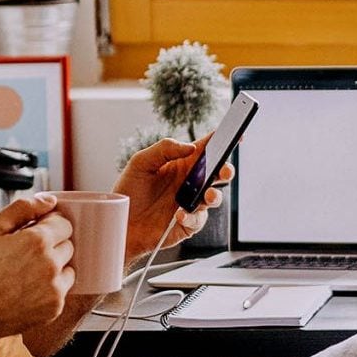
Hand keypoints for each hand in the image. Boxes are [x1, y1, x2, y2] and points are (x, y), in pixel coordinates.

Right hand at [0, 193, 74, 337]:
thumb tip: (48, 200)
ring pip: (67, 268)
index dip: (48, 225)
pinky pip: (62, 290)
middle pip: (68, 245)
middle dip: (51, 245)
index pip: (64, 223)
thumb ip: (22, 209)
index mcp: (37, 241)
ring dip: (54, 267)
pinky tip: (27, 289)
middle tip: (24, 254)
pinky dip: (50, 288)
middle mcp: (51, 265)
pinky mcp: (55, 307)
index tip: (34, 232)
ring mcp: (55, 288)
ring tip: (25, 273)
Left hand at [113, 135, 232, 258]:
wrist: (120, 223)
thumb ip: (164, 149)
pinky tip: (179, 214)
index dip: (223, 140)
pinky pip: (198, 219)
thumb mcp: (141, 162)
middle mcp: (190, 182)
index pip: (206, 148)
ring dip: (214, 196)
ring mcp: (191, 203)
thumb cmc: (129, 191)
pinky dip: (191, 217)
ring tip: (207, 196)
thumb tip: (189, 146)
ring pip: (214, 197)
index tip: (236, 134)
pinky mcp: (189, 223)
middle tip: (224, 170)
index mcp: (181, 163)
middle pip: (218, 173)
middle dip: (227, 170)